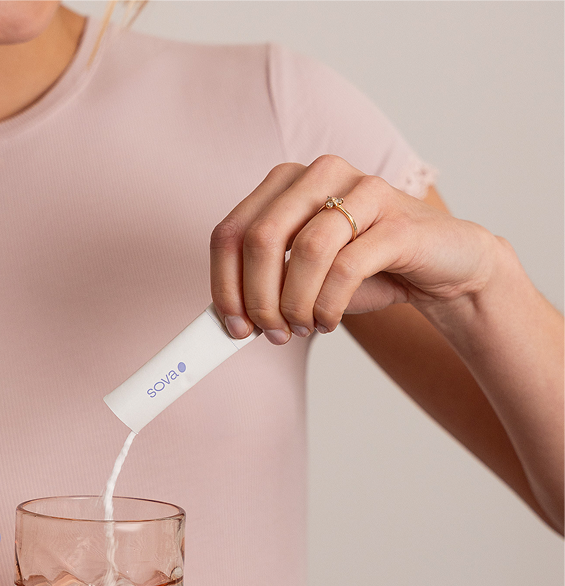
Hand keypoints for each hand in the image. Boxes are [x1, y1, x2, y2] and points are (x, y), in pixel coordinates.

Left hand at [210, 154, 499, 342]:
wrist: (439, 265)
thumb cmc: (363, 269)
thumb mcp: (301, 277)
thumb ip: (263, 287)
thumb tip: (226, 321)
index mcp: (285, 184)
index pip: (231, 233)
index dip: (223, 285)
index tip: (231, 327)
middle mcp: (319, 175)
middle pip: (260, 239)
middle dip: (257, 298)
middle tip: (270, 332)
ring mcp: (362, 190)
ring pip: (304, 251)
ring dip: (295, 305)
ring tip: (303, 328)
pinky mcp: (397, 220)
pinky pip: (346, 267)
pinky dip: (328, 305)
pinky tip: (328, 320)